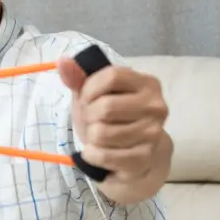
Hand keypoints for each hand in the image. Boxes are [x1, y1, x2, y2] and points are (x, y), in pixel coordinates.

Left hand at [58, 57, 168, 182]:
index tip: (87, 98)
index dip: (90, 88)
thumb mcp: (94, 95)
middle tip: (94, 121)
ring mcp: (153, 133)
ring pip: (102, 133)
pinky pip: (103, 155)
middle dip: (89, 116)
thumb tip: (63, 61)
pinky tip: (98, 152)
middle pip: (105, 107)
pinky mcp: (144, 158)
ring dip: (91, 136)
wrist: (136, 155)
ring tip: (99, 136)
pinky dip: (92, 154)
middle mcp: (156, 107)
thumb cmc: (113, 118)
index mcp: (147, 84)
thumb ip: (79, 77)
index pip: (112, 76)